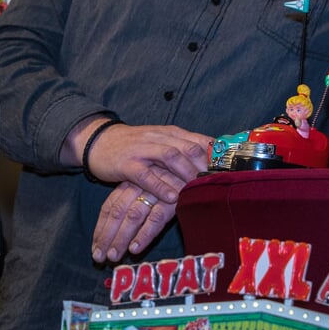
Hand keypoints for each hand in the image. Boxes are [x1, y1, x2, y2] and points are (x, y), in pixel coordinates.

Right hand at [78, 121, 211, 202]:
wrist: (98, 140)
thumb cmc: (133, 145)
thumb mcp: (160, 141)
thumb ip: (182, 148)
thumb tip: (212, 159)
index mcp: (170, 133)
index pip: (199, 140)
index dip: (216, 156)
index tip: (229, 171)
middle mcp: (159, 138)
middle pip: (188, 147)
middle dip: (205, 166)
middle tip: (217, 184)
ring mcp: (142, 149)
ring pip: (171, 157)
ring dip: (187, 173)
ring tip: (198, 189)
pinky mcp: (127, 163)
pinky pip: (146, 175)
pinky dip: (161, 186)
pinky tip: (172, 197)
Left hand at [92, 180, 175, 263]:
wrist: (203, 164)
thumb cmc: (177, 178)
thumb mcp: (152, 188)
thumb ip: (139, 203)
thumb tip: (124, 230)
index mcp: (132, 183)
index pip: (110, 206)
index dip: (102, 228)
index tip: (95, 246)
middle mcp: (141, 186)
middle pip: (117, 213)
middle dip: (107, 236)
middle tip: (99, 257)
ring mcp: (156, 192)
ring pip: (133, 217)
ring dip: (121, 238)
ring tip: (114, 256)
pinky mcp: (174, 199)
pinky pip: (155, 219)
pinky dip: (144, 234)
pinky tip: (135, 248)